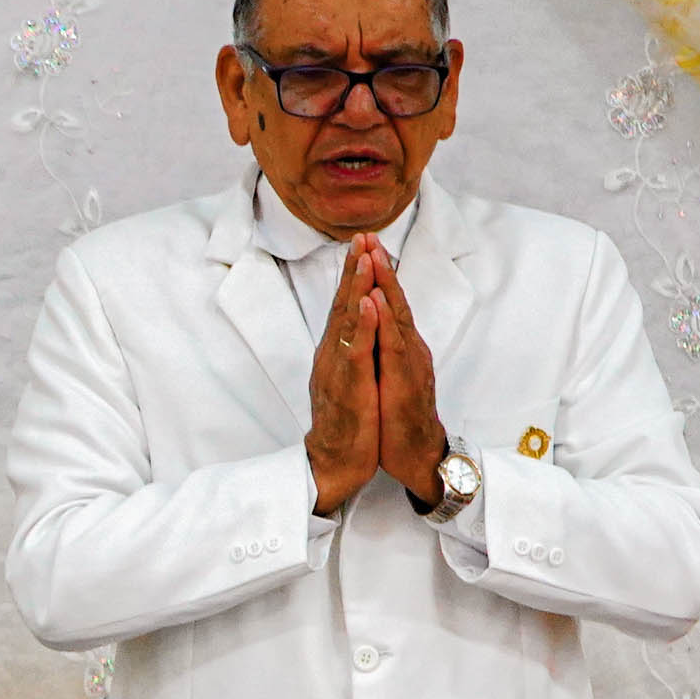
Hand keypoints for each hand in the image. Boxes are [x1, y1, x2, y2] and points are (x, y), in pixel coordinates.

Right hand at [302, 238, 381, 512]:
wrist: (337, 461)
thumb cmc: (348, 423)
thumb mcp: (352, 379)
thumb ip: (352, 352)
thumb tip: (357, 329)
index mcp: (338, 352)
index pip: (347, 306)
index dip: (354, 275)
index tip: (363, 245)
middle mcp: (333, 354)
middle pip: (344, 304)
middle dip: (354, 269)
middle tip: (361, 237)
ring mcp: (338, 368)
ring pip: (347, 321)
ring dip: (355, 287)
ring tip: (362, 258)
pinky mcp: (347, 386)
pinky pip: (355, 350)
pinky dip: (360, 325)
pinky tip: (366, 303)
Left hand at [366, 248, 445, 504]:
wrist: (416, 456)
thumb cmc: (400, 417)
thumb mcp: (387, 376)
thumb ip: (384, 350)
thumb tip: (373, 327)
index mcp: (401, 347)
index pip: (388, 304)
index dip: (377, 275)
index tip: (363, 244)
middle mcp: (409, 349)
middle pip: (395, 301)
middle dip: (381, 268)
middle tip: (368, 236)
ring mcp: (411, 363)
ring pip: (398, 318)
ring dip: (386, 285)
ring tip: (374, 256)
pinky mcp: (407, 381)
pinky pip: (395, 347)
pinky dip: (386, 322)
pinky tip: (378, 301)